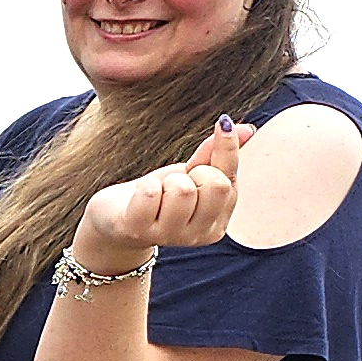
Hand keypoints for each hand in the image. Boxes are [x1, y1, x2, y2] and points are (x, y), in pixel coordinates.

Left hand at [77, 119, 251, 267]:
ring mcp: (169, 236)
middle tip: (176, 182)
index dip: (226, 146)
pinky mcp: (138, 231)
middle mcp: (199, 235)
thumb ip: (216, 154)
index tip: (221, 124)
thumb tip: (246, 129)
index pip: (231, 177)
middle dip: (193, 172)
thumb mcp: (190, 174)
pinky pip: (151, 193)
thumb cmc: (158, 195)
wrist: (115, 220)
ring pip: (183, 190)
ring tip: (158, 193)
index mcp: (218, 221)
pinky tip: (139, 200)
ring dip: (166, 182)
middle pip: (215, 185)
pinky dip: (144, 186)